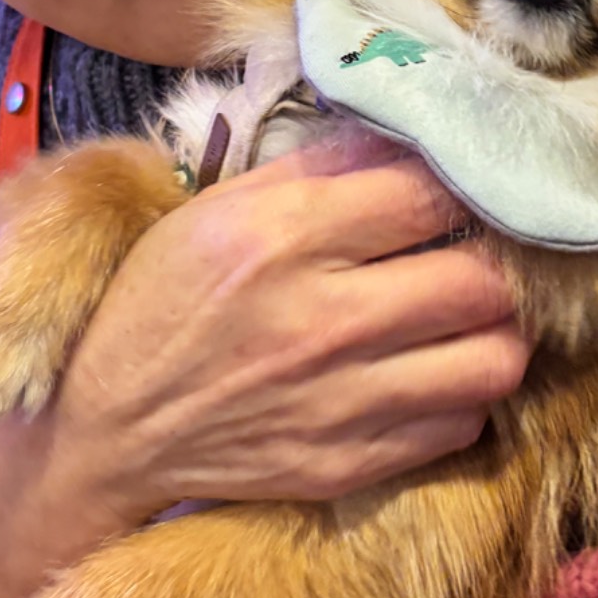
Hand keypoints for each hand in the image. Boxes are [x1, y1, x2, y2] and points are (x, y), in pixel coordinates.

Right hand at [37, 133, 530, 531]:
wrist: (100, 430)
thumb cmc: (157, 302)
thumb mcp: (216, 210)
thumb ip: (317, 167)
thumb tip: (406, 133)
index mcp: (284, 235)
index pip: (434, 191)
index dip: (466, 182)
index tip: (467, 185)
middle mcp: (324, 318)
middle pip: (486, 279)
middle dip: (497, 257)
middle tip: (480, 250)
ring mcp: (342, 401)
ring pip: (496, 360)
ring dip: (496, 331)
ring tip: (467, 316)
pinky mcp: (349, 464)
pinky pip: (461, 425)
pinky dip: (459, 397)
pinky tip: (427, 374)